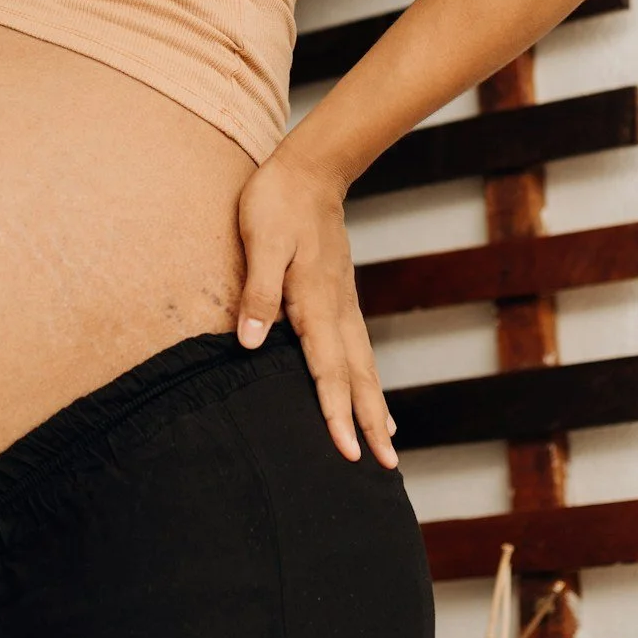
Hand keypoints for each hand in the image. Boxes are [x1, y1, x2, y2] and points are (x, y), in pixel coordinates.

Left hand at [234, 148, 397, 468]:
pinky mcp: (340, 295)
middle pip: (356, 375)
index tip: (347, 453)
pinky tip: (369, 387)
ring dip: (373, 404)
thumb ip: (257, 294)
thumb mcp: (261, 243)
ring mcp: (343, 302)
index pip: (327, 369)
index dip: (336, 413)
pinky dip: (367, 376)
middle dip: (368, 422)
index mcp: (315, 302)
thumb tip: (250, 345)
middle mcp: (336, 309)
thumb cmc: (278, 203)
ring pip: (363, 363)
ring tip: (387, 442)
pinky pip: (358, 346)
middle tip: (386, 468)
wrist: (311, 168)